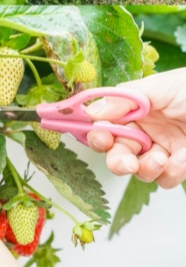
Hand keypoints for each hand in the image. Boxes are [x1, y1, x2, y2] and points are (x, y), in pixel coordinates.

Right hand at [86, 68, 185, 187]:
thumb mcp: (159, 88)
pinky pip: (166, 178)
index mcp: (135, 110)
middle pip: (117, 153)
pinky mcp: (181, 165)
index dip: (97, 134)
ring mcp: (163, 149)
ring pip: (139, 170)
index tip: (100, 138)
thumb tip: (91, 111)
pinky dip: (172, 172)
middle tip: (126, 163)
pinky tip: (182, 158)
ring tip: (163, 158)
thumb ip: (124, 100)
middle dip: (117, 160)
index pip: (105, 125)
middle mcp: (145, 131)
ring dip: (147, 168)